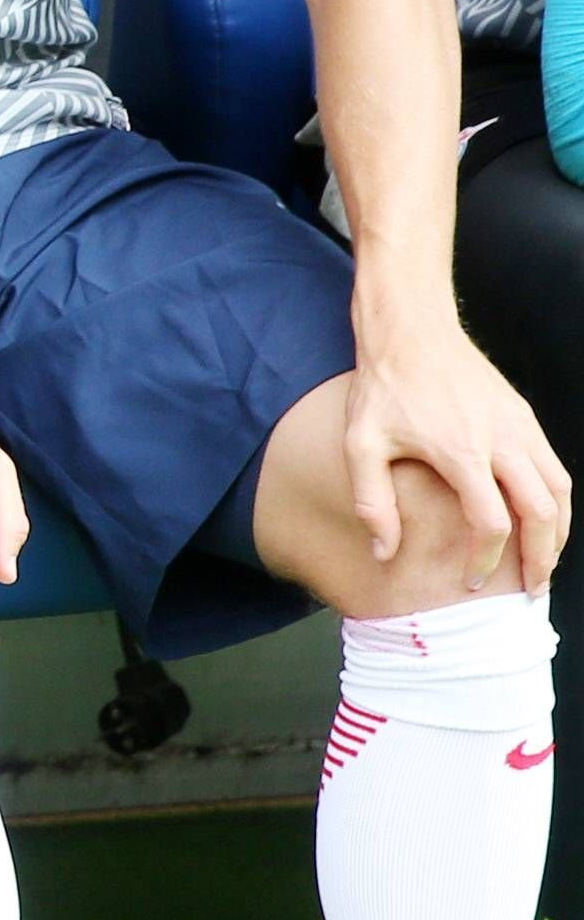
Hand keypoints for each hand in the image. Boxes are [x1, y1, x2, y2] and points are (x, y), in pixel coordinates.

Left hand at [343, 309, 568, 590]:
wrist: (410, 329)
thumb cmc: (383, 386)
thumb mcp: (360, 442)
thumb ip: (371, 501)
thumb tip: (383, 553)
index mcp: (461, 451)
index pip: (492, 523)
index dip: (486, 561)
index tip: (471, 582)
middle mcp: (501, 440)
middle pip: (543, 513)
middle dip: (540, 558)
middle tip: (530, 590)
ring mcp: (519, 426)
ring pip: (560, 490)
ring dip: (558, 533)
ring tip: (543, 563)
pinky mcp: (524, 416)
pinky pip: (555, 467)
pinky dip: (557, 501)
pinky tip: (542, 520)